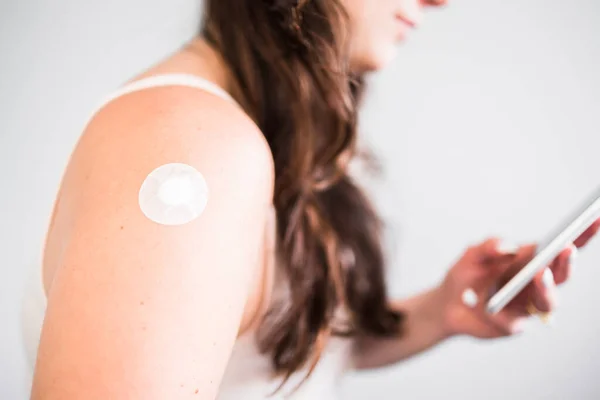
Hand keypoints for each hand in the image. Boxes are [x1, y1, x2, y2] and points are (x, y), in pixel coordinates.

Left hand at [439, 219, 599, 338]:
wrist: (445, 303)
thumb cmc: (465, 275)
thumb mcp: (471, 255)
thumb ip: (487, 247)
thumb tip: (508, 247)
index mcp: (530, 261)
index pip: (561, 248)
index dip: (581, 235)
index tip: (593, 218)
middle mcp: (536, 284)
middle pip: (562, 275)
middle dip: (566, 262)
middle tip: (566, 249)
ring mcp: (527, 306)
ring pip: (549, 302)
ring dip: (547, 289)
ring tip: (539, 275)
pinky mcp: (513, 326)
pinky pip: (513, 322)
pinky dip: (500, 314)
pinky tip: (490, 309)